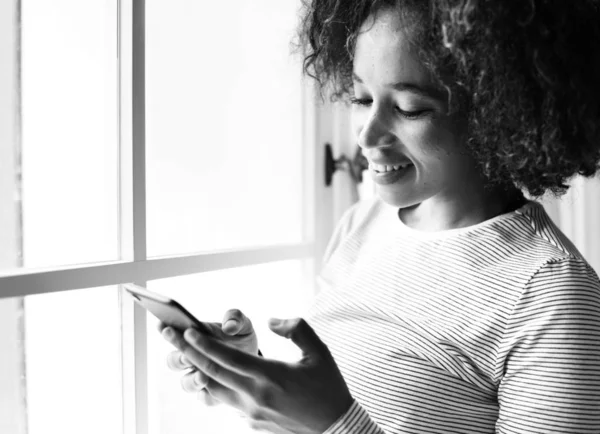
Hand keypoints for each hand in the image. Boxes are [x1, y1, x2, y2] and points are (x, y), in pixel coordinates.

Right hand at [158, 309, 257, 405]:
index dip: (165, 329)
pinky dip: (206, 395)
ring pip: (186, 383)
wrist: (255, 360)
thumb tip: (228, 326)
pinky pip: (204, 398)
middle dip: (178, 358)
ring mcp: (200, 377)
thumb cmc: (241, 337)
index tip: (164, 325)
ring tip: (203, 376)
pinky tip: (212, 391)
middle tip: (186, 354)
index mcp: (193, 338)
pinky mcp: (213, 394)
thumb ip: (236, 319)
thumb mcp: (242, 324)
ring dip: (191, 380)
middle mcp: (191, 359)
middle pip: (173, 361)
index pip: (173, 333)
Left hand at [161, 317, 352, 433]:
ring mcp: (251, 412)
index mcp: (270, 376)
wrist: (336, 428)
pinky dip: (215, 385)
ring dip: (196, 369)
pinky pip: (227, 400)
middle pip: (211, 371)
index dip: (203, 343)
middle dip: (186, 351)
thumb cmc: (328, 388)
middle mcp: (255, 395)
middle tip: (167, 334)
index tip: (185, 330)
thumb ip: (295, 328)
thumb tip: (272, 321)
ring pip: (214, 389)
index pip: (226, 358)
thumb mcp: (319, 352)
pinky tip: (210, 373)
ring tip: (182, 353)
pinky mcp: (252, 422)